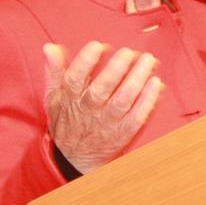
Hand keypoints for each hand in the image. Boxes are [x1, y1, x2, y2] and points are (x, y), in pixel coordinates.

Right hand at [43, 41, 163, 173]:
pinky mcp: (123, 132)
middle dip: (116, 70)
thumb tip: (49, 47)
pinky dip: (148, 101)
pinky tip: (156, 83)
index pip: (74, 79)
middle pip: (102, 90)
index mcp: (70, 99)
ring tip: (148, 60)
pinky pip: (137, 117)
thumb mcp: (53, 96)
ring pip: (123, 101)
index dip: (85, 62)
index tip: (98, 45)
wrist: (74, 159)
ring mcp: (107, 122)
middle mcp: (89, 110)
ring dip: (136, 80)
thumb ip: (53, 71)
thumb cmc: (66, 120)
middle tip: (128, 52)